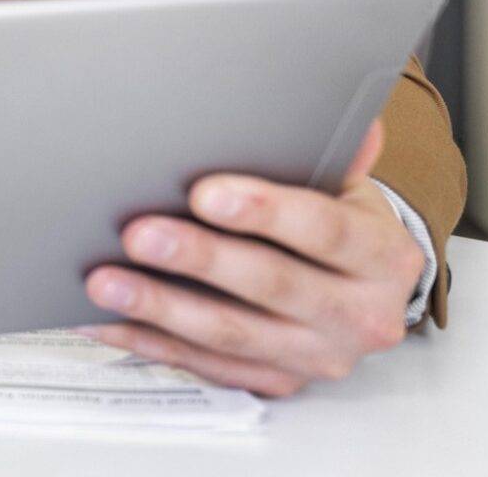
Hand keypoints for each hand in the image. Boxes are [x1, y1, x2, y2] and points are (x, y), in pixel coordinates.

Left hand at [79, 119, 427, 396]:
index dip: (264, 212)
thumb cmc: (344, 224)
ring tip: (105, 283)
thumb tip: (329, 105)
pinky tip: (104, 322)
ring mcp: (316, 357)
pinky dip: (149, 342)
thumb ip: (337, 152)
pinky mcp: (277, 382)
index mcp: (384, 257)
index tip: (203, 193)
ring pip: (229, 334)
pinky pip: (203, 365)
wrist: (367, 292)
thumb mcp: (352, 186)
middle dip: (199, 259)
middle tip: (137, 234)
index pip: (324, 231)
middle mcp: (359, 317)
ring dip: (161, 308)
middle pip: (271, 285)